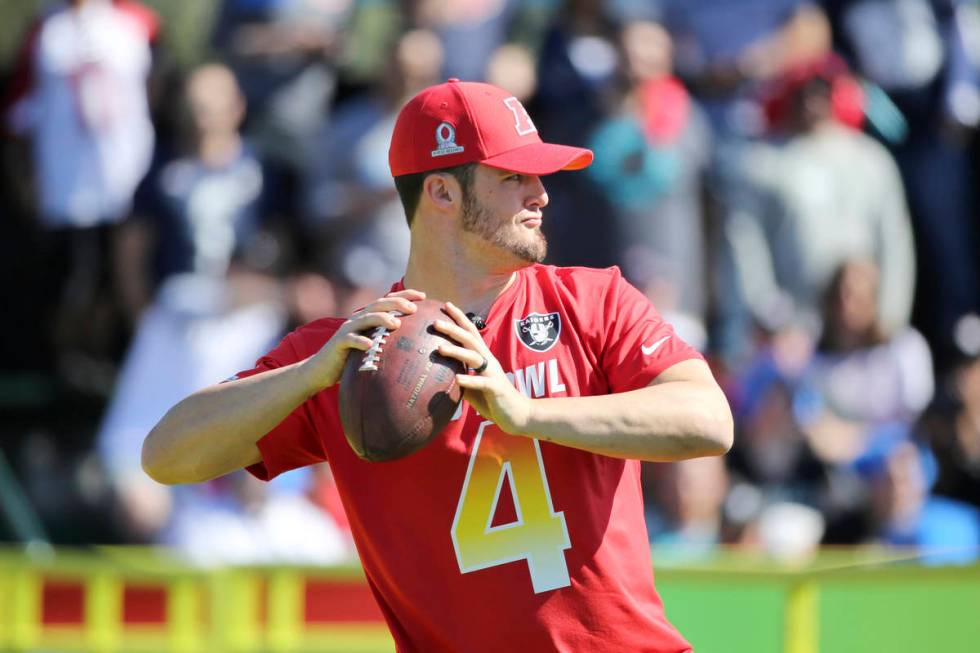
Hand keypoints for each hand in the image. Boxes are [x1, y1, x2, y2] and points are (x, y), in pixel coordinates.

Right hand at [305, 289, 425, 391]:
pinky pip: (350, 340)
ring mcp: (347, 329)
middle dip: (397, 303)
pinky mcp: (338, 343)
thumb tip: (416, 345)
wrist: (322, 369)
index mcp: (368, 318)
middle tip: (414, 308)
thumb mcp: (372, 347)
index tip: (424, 296)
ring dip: (382, 319)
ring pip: (366, 319)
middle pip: (378, 305)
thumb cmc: (352, 359)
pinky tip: (370, 345)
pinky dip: (360, 341)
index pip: (388, 301)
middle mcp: (358, 319)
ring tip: (396, 323)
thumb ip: (388, 341)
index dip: (405, 295)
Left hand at [434, 302, 532, 435]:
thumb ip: (460, 377)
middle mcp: (489, 361)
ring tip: (440, 348)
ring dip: (457, 351)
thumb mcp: (473, 386)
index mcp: (483, 358)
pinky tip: (457, 379)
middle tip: (436, 322)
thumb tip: (439, 376)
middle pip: (470, 339)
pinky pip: (482, 382)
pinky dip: (470, 379)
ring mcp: (493, 373)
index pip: (471, 333)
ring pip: (475, 357)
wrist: (518, 415)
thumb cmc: (493, 400)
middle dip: (454, 329)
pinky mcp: (496, 388)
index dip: (459, 318)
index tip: (445, 305)